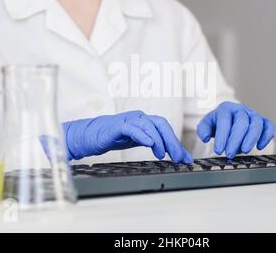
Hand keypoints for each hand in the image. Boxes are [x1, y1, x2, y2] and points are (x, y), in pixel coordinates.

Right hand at [63, 111, 192, 163]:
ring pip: (149, 125)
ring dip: (158, 140)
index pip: (165, 128)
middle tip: (177, 157)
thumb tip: (177, 156)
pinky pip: (132, 128)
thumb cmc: (115, 137)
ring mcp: (128, 120)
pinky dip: (142, 135)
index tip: (185, 158)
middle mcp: (139, 117)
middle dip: (171, 140)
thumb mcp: (139, 142)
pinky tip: (149, 144)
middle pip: (160, 124)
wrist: (91, 135)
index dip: (176, 142)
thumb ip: (157, 146)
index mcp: (145, 121)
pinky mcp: (117, 126)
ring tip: (162, 154)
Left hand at [197, 102, 274, 158]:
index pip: (225, 121)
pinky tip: (260, 147)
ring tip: (244, 151)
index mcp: (225, 108)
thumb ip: (203, 129)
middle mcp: (240, 109)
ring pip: (256, 123)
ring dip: (251, 138)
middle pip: (241, 122)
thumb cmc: (217, 123)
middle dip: (235, 139)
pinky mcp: (263, 121)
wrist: (227, 119)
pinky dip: (266, 136)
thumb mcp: (206, 124)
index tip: (219, 150)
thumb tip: (206, 137)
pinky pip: (269, 126)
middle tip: (230, 154)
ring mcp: (253, 114)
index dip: (222, 136)